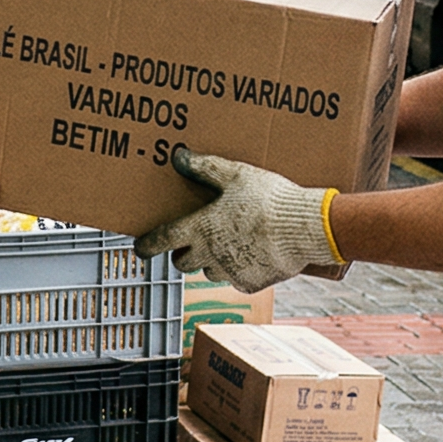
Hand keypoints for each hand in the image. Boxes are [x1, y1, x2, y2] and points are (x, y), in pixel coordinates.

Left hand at [135, 151, 341, 292]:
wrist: (303, 229)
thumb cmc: (268, 198)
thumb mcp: (236, 175)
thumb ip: (206, 167)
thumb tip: (179, 157)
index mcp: (200, 228)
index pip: (163, 239)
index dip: (147, 244)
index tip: (139, 248)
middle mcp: (209, 254)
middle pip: (183, 262)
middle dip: (183, 253)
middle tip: (194, 241)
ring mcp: (229, 272)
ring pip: (209, 272)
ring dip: (212, 261)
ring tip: (229, 244)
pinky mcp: (249, 284)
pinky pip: (236, 279)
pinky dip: (240, 269)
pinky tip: (255, 253)